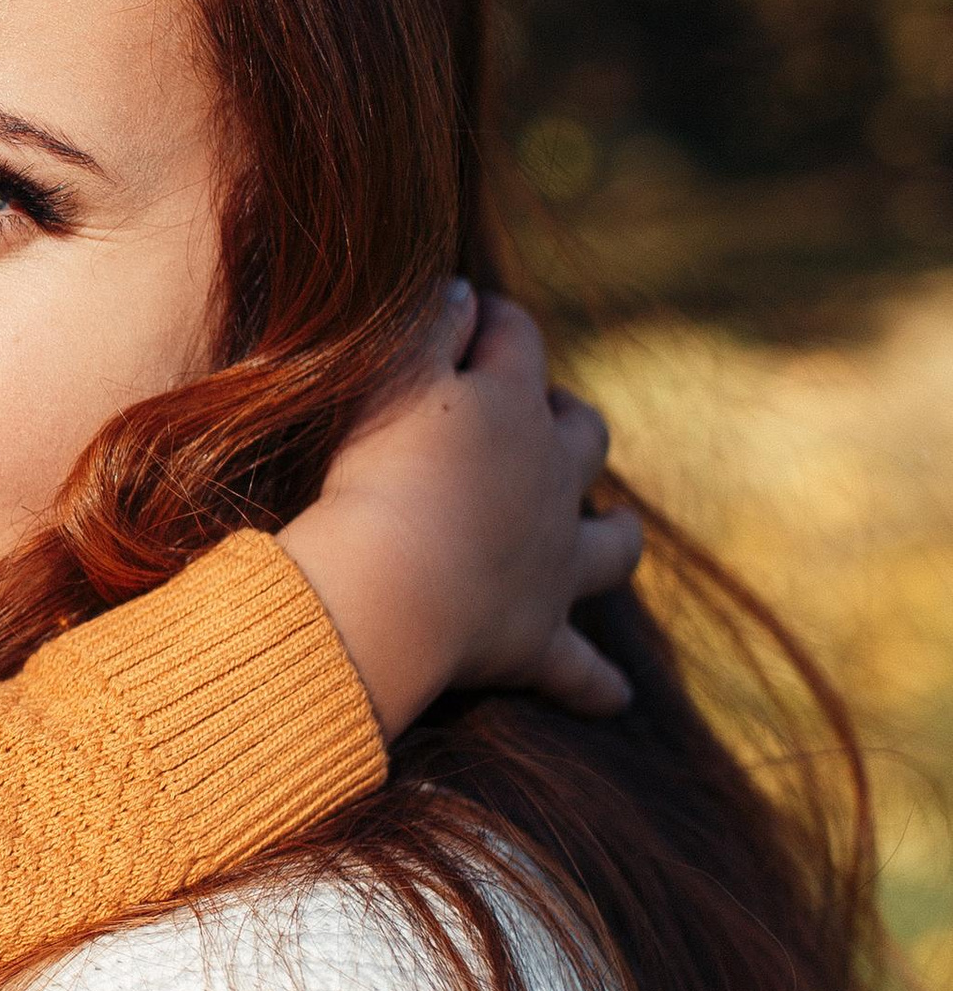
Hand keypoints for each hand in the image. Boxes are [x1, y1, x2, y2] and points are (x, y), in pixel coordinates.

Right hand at [276, 283, 642, 743]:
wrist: (387, 587)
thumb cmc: (375, 472)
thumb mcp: (386, 374)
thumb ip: (425, 323)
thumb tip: (464, 291)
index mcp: (510, 407)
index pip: (517, 340)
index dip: (493, 323)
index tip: (467, 318)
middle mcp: (548, 480)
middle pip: (583, 435)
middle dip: (566, 420)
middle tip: (538, 420)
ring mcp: (552, 564)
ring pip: (610, 545)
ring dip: (613, 536)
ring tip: (615, 530)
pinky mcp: (536, 640)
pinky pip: (577, 670)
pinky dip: (595, 683)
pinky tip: (614, 698)